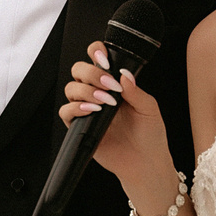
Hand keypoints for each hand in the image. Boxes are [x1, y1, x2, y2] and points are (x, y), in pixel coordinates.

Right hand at [58, 44, 172, 197]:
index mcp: (114, 83)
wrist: (145, 162)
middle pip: (79, 70)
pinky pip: (66, 112)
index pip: (97, 58)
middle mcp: (98, 92)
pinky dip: (76, 108)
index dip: (96, 52)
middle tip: (108, 84)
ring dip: (86, 90)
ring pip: (71, 88)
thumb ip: (135, 90)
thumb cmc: (150, 135)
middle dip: (91, 73)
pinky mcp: (80, 127)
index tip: (105, 59)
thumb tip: (123, 74)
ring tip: (105, 102)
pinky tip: (92, 110)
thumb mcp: (149, 108)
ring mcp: (88, 109)